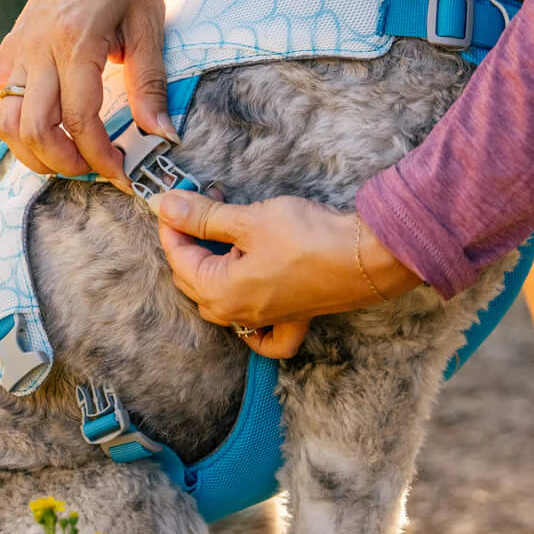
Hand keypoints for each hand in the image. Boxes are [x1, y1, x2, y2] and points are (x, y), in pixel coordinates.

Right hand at [0, 0, 172, 185]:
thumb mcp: (149, 27)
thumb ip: (151, 85)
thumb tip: (162, 135)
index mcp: (76, 43)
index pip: (80, 119)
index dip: (100, 157)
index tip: (121, 174)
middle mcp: (37, 50)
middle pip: (34, 129)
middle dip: (65, 163)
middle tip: (93, 167)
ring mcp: (15, 52)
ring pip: (6, 123)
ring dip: (33, 153)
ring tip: (66, 156)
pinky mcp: (5, 52)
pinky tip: (23, 131)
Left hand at [150, 191, 423, 358]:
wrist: (366, 258)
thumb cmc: (309, 238)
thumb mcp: (249, 220)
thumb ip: (204, 216)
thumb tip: (166, 205)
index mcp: (220, 293)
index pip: (178, 257)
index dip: (173, 224)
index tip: (173, 197)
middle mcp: (238, 315)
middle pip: (194, 279)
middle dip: (192, 240)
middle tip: (203, 203)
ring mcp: (264, 320)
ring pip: (220, 300)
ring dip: (214, 265)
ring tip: (225, 229)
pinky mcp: (290, 318)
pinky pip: (261, 335)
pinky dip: (249, 325)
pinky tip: (248, 300)